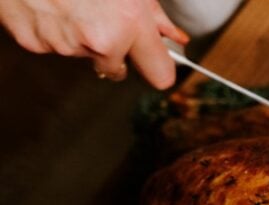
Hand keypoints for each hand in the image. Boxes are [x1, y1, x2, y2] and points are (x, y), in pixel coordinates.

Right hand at [0, 0, 188, 88]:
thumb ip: (154, 15)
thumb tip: (174, 37)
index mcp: (129, 23)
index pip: (160, 75)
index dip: (160, 69)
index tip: (158, 64)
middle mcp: (101, 40)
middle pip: (118, 71)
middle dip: (117, 54)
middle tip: (106, 22)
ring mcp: (66, 45)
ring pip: (85, 56)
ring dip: (84, 39)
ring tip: (74, 5)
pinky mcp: (36, 45)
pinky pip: (55, 47)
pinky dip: (56, 32)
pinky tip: (52, 7)